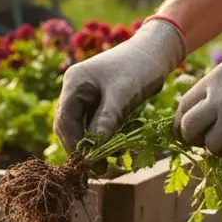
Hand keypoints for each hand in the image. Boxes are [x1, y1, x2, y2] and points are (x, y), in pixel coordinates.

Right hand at [54, 18, 186, 152]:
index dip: (74, 143)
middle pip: (70, 126)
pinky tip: (118, 150)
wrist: (157, 51)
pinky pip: (96, 125)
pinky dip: (105, 139)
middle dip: (83, 148)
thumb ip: (106, 120)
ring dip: (95, 146)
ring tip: (110, 163)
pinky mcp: (100, 102)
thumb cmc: (139, 66)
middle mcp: (75, 90)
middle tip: (100, 169)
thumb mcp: (123, 94)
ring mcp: (86, 96)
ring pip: (83, 128)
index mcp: (74, 83)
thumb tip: (92, 151)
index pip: (64, 120)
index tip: (89, 163)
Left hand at [174, 33, 221, 164]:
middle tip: (208, 143)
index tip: (191, 132)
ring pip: (211, 145)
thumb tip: (196, 122)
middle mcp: (221, 96)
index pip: (184, 106)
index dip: (184, 123)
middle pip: (189, 127)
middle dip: (195, 139)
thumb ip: (218, 93)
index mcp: (216, 78)